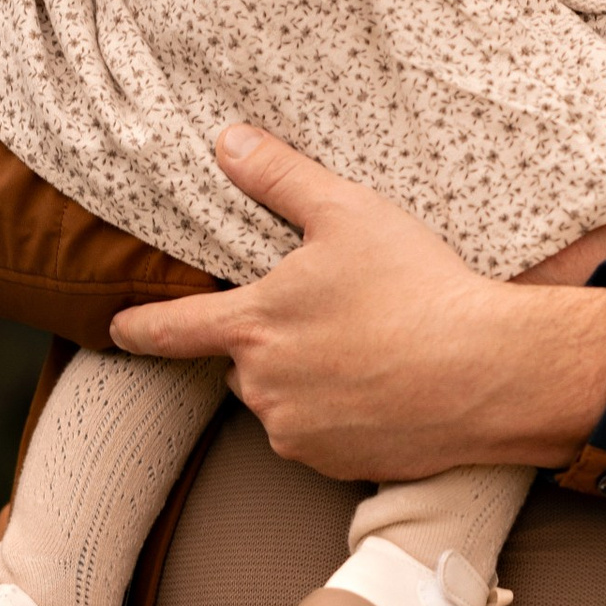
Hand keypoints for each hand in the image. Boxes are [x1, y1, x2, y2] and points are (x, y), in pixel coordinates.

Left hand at [110, 124, 605, 476]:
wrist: (488, 372)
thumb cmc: (417, 287)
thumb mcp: (348, 213)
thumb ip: (279, 177)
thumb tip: (226, 141)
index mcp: (253, 325)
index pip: (168, 329)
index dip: (137, 326)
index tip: (117, 329)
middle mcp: (263, 386)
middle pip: (243, 363)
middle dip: (273, 343)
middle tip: (334, 318)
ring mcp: (298, 431)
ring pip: (284, 401)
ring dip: (309, 381)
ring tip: (371, 351)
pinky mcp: (336, 465)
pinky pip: (322, 437)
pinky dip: (344, 416)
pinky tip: (387, 389)